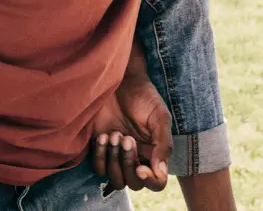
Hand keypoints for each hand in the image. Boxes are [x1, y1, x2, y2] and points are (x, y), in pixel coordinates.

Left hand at [88, 67, 172, 191]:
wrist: (120, 80)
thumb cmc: (144, 96)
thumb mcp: (160, 117)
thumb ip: (163, 144)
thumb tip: (161, 171)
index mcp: (154, 153)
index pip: (157, 182)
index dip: (150, 181)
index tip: (142, 167)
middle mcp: (137, 158)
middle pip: (134, 184)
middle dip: (129, 165)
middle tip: (127, 138)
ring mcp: (117, 156)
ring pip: (116, 179)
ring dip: (114, 161)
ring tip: (115, 134)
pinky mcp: (100, 149)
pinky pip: (99, 168)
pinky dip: (100, 155)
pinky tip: (103, 135)